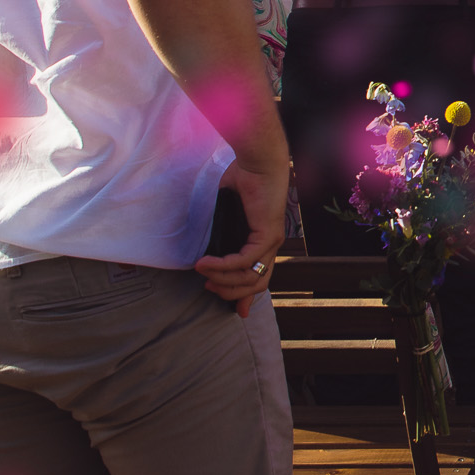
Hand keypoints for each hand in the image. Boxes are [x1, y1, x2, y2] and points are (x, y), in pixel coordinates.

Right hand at [193, 149, 289, 316]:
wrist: (257, 163)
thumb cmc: (242, 183)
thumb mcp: (228, 217)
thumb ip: (222, 238)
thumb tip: (207, 258)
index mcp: (263, 243)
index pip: (260, 279)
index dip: (246, 297)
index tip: (235, 311)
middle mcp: (271, 246)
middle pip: (257, 285)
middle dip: (230, 293)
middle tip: (208, 286)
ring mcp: (272, 241)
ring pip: (251, 277)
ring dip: (223, 280)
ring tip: (202, 272)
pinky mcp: (268, 234)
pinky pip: (244, 261)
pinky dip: (222, 265)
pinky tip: (205, 263)